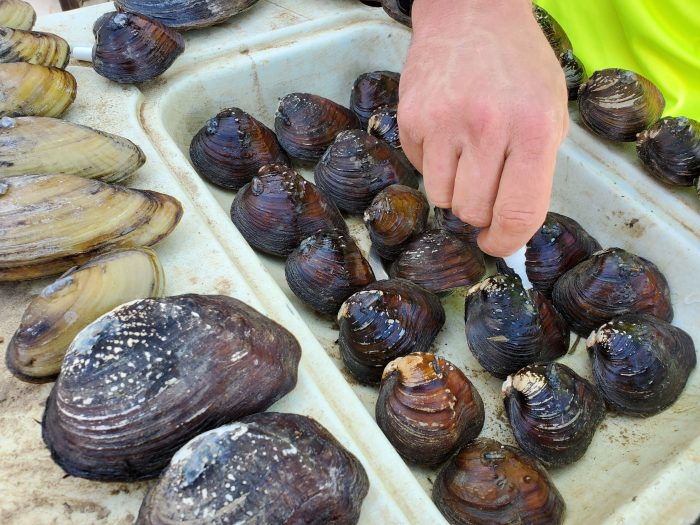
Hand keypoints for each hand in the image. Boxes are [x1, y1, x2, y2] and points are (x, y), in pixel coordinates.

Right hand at [398, 0, 568, 255]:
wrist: (472, 14)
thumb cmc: (518, 66)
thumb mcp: (550, 112)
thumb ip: (535, 170)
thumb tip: (510, 223)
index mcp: (533, 129)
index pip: (518, 213)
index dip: (506, 242)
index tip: (496, 245)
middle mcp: (487, 127)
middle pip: (472, 212)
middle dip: (478, 212)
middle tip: (483, 189)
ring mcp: (444, 122)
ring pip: (441, 198)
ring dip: (453, 189)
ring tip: (465, 154)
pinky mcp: (411, 118)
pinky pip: (419, 169)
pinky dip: (433, 163)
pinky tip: (445, 132)